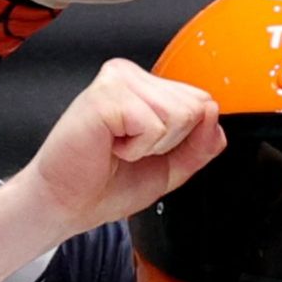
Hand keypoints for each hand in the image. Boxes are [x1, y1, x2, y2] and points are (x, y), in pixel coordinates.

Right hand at [12, 58, 225, 238]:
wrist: (65, 204)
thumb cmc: (104, 184)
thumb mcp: (170, 168)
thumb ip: (200, 145)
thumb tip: (215, 117)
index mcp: (146, 87)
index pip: (202, 101)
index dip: (185, 139)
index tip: (147, 150)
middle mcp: (131, 76)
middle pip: (195, 106)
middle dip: (170, 142)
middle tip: (130, 150)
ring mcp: (118, 81)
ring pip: (179, 115)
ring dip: (152, 146)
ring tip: (120, 149)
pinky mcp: (106, 95)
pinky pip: (154, 125)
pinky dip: (137, 148)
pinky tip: (111, 147)